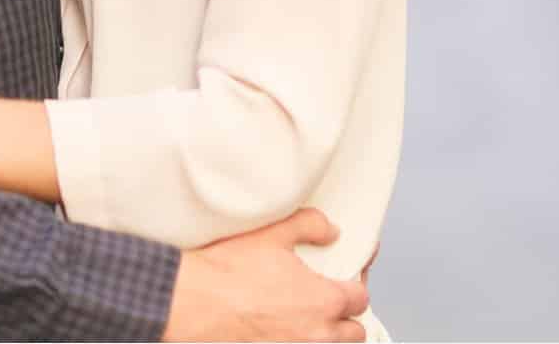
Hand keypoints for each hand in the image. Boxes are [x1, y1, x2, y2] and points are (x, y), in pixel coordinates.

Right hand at [166, 208, 369, 341]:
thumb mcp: (275, 233)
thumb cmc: (232, 271)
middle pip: (354, 330)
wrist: (198, 301)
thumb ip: (311, 226)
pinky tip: (290, 323)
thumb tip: (331, 230)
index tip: (354, 268)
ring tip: (315, 312)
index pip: (360, 296)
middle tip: (336, 292)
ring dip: (331, 331)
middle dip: (350, 313)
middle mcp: (316, 332)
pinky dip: (305, 338)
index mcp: (324, 301)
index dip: (358, 280)